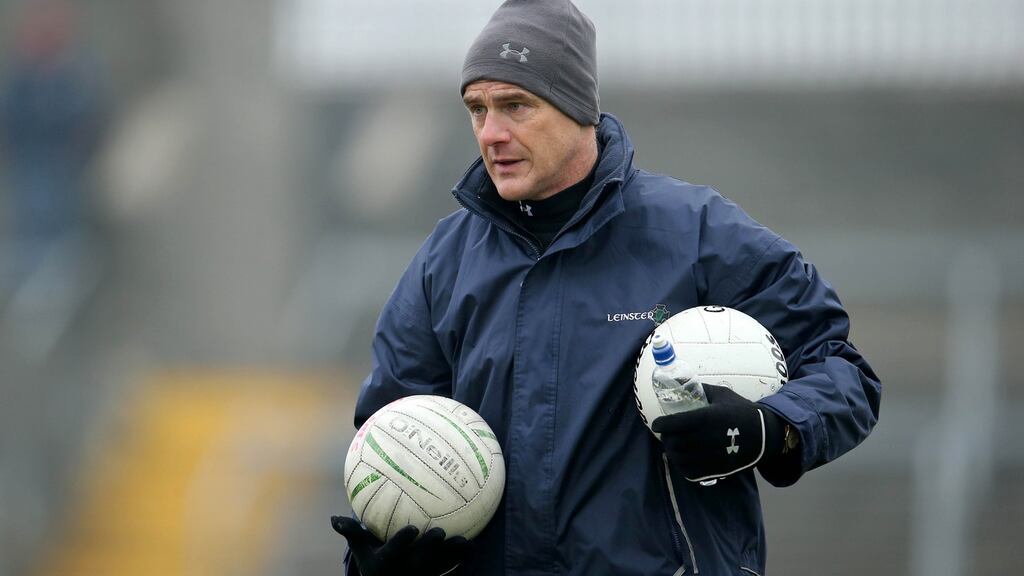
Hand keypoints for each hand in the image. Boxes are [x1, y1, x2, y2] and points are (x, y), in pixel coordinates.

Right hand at [331, 516, 473, 575]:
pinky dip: (462, 562)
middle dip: (431, 546)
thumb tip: (333, 519)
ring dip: (454, 555)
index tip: (412, 528)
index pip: (396, 550)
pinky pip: (452, 571)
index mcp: (389, 561)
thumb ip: (352, 533)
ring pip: (442, 565)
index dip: (404, 542)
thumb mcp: (362, 551)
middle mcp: (408, 570)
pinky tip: (473, 548)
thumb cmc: (375, 564)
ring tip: (466, 543)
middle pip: (422, 558)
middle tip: (439, 531)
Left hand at [651, 385, 785, 482]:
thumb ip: (702, 389)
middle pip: (674, 442)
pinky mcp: (716, 470)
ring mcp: (711, 456)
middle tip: (666, 434)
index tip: (656, 424)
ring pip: (680, 459)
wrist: (765, 435)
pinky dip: (682, 467)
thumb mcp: (722, 395)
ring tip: (672, 447)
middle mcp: (707, 438)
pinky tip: (682, 459)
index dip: (661, 425)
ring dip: (671, 452)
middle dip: (666, 438)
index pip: (675, 424)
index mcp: (707, 418)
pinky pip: (691, 473)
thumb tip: (682, 384)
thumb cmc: (742, 411)